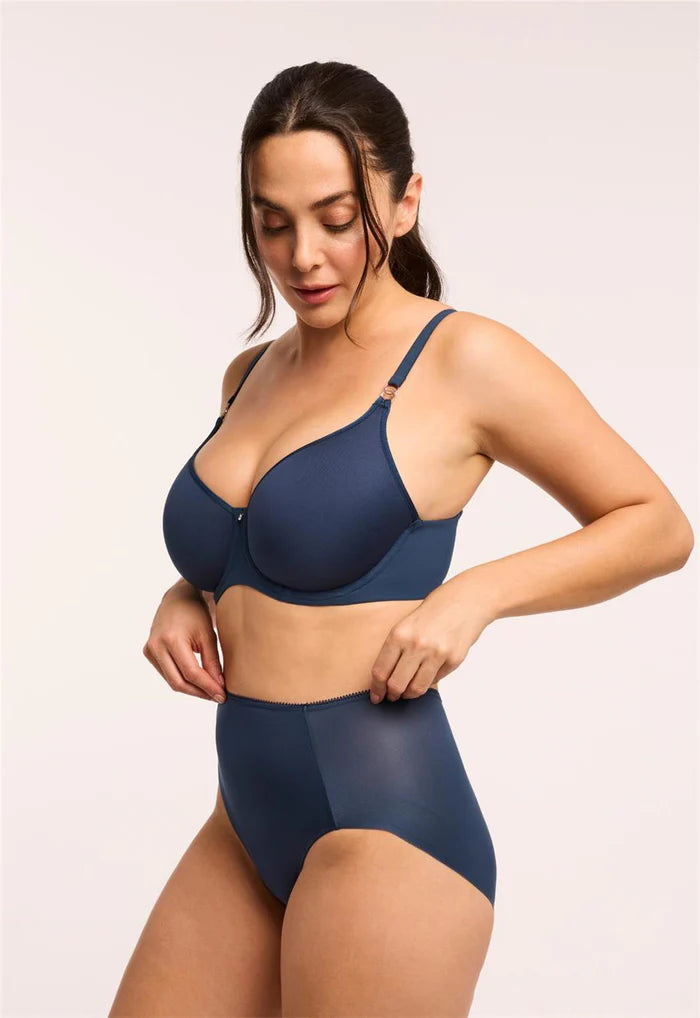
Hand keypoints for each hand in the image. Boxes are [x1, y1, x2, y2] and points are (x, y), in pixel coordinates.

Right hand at [143, 584, 226, 702]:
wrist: (178, 598)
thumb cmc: (196, 614)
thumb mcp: (208, 636)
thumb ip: (212, 662)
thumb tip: (219, 687)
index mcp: (172, 639)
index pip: (191, 672)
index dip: (207, 687)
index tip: (222, 696)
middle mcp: (156, 646)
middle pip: (178, 682)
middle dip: (199, 692)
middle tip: (217, 696)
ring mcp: (150, 650)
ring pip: (172, 680)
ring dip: (191, 689)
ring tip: (210, 690)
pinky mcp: (148, 653)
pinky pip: (166, 673)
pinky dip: (182, 680)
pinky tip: (197, 681)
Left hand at [368, 580, 491, 702]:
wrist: (465, 601)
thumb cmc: (432, 613)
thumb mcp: (406, 625)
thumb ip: (395, 649)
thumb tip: (384, 679)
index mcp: (399, 634)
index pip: (381, 671)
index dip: (377, 688)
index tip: (376, 696)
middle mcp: (417, 645)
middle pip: (396, 684)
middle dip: (391, 695)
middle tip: (391, 696)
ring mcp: (437, 654)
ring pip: (416, 689)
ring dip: (409, 694)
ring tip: (407, 691)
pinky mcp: (453, 660)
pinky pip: (435, 681)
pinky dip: (428, 681)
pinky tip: (426, 674)